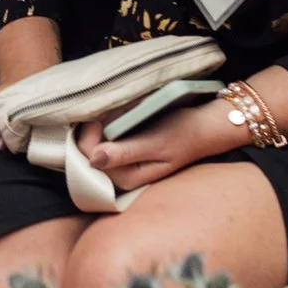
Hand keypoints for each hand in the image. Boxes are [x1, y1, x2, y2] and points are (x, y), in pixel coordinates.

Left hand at [79, 102, 244, 193]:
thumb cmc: (182, 134)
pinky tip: (122, 114)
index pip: (87, 156)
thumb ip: (125, 153)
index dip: (90, 132)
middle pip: (85, 149)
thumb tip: (93, 159)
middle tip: (115, 109)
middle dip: (96, 126)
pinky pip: (101, 137)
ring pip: (91, 141)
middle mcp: (118, 177)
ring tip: (122, 110)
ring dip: (101, 122)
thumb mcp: (156, 143)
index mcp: (126, 179)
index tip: (103, 113)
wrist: (202, 129)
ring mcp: (118, 166)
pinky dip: (106, 122)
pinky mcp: (121, 154)